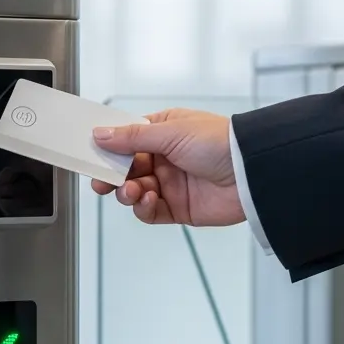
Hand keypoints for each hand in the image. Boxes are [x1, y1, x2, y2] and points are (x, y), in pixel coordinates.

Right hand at [90, 108, 244, 226]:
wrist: (252, 173)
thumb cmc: (220, 142)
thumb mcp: (171, 131)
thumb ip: (132, 136)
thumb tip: (101, 134)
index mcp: (164, 132)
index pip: (126, 139)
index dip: (108, 148)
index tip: (91, 154)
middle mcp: (165, 157)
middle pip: (126, 169)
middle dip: (111, 176)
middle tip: (101, 181)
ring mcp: (171, 183)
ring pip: (134, 192)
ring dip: (127, 193)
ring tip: (132, 191)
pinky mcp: (178, 207)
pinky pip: (150, 211)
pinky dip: (144, 208)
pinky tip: (149, 200)